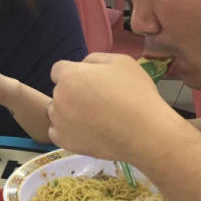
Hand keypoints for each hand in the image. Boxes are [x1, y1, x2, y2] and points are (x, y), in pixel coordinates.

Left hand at [47, 53, 171, 160]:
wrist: (144, 132)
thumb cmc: (135, 93)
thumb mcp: (121, 62)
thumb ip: (95, 59)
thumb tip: (83, 64)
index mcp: (70, 76)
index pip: (59, 70)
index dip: (74, 74)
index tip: (90, 82)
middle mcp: (59, 98)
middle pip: (59, 91)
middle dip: (72, 93)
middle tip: (96, 101)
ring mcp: (59, 121)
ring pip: (56, 112)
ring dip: (68, 112)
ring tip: (93, 119)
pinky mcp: (64, 142)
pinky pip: (56, 132)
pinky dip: (67, 131)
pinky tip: (85, 131)